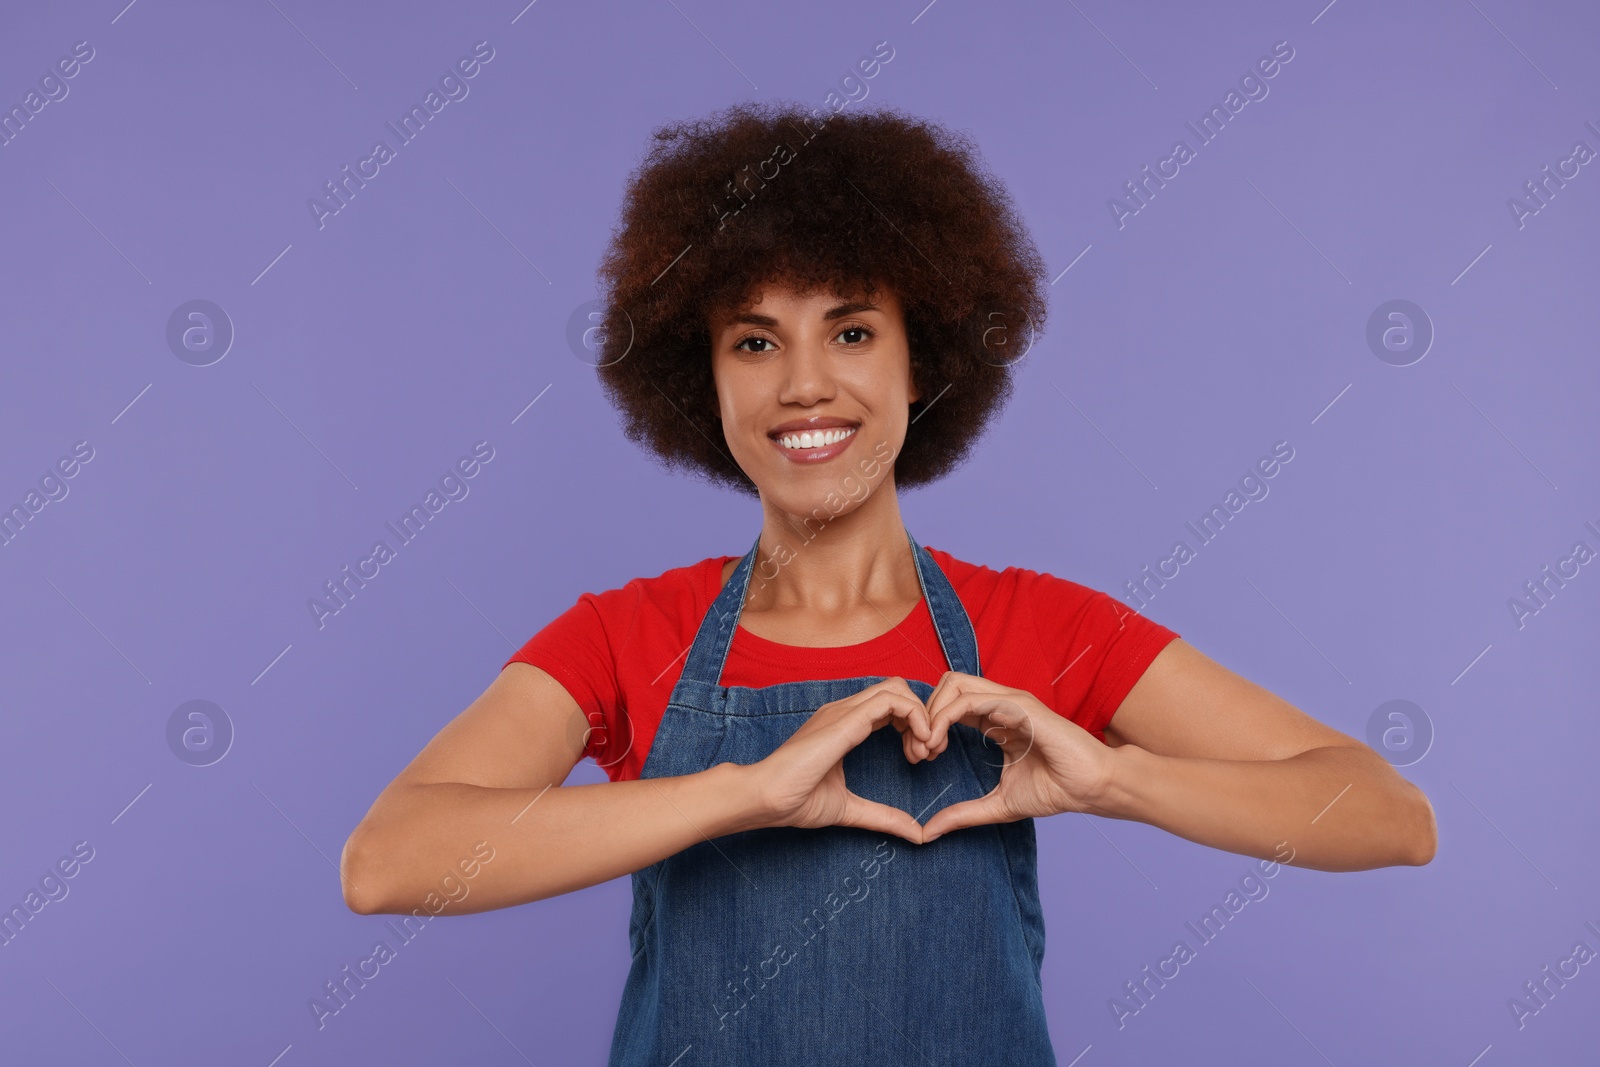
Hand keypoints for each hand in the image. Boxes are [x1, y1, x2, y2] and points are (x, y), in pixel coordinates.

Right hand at [746, 677, 932, 843]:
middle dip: (922, 717)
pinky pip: (892, 700)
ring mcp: (844, 711)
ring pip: (898, 688)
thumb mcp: (850, 809)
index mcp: (843, 725)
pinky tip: (917, 746)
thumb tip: (916, 834)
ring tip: (923, 751)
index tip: (918, 758)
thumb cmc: (795, 801)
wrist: (765, 798)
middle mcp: (844, 711)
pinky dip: (915, 717)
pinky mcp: (845, 720)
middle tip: (928, 753)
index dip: (912, 725)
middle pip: (897, 689)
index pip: (889, 705)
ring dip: (921, 716)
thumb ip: (883, 817)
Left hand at [918, 672, 1116, 841]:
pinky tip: (939, 744)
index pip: (950, 704)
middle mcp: (1000, 704)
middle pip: (946, 686)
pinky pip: (969, 700)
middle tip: (918, 751)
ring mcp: (1009, 701)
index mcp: (995, 720)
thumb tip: (927, 833)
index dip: (927, 725)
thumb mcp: (998, 805)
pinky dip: (944, 718)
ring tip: (928, 748)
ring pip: (953, 684)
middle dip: (923, 714)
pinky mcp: (1018, 706)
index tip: (919, 757)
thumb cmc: (1054, 790)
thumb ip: (963, 814)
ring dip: (931, 714)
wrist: (1091, 788)